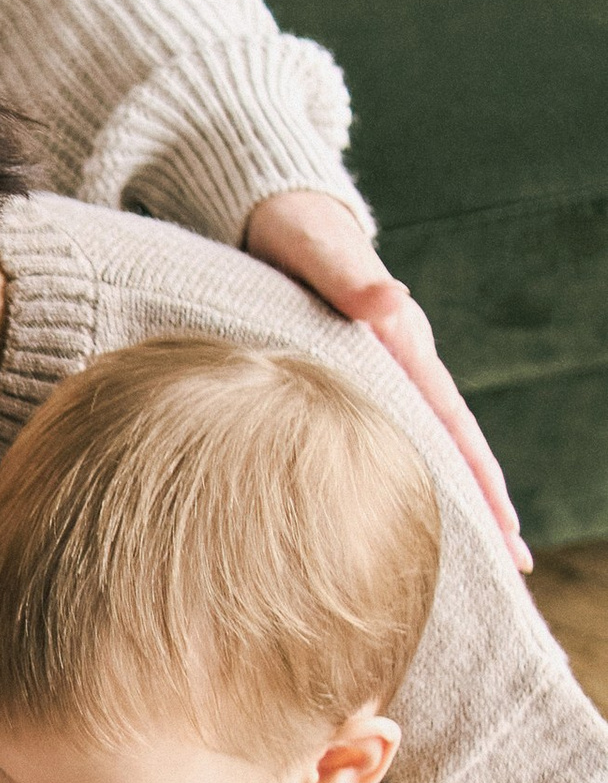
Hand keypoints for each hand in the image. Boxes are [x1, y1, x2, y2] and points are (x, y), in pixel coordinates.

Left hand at [243, 188, 525, 568]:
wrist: (269, 211)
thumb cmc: (289, 230)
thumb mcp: (314, 247)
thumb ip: (349, 275)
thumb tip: (393, 302)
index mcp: (400, 340)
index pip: (452, 421)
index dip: (480, 477)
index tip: (507, 530)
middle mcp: (400, 360)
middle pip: (453, 443)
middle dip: (484, 505)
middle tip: (514, 570)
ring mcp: (379, 371)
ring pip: (425, 444)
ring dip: (451, 497)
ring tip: (477, 558)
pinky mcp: (351, 376)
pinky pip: (388, 435)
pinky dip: (404, 476)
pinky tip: (404, 514)